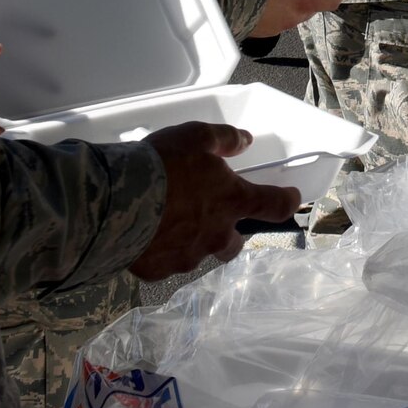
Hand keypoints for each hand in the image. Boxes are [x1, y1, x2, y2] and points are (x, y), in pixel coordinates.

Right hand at [127, 123, 301, 278]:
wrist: (116, 201)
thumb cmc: (163, 165)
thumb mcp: (196, 136)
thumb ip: (223, 139)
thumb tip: (244, 141)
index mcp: (232, 203)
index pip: (273, 205)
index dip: (287, 201)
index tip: (291, 198)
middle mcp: (216, 236)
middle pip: (234, 243)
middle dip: (229, 233)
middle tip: (212, 216)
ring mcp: (187, 257)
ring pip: (198, 253)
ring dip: (191, 239)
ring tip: (168, 221)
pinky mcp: (158, 270)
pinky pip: (165, 262)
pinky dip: (161, 250)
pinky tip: (146, 235)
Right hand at [253, 0, 342, 35]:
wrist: (225, 0)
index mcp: (304, 2)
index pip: (332, 1)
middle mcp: (294, 18)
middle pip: (311, 6)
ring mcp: (278, 27)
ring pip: (292, 13)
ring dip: (289, 1)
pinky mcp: (263, 31)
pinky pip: (274, 19)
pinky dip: (273, 9)